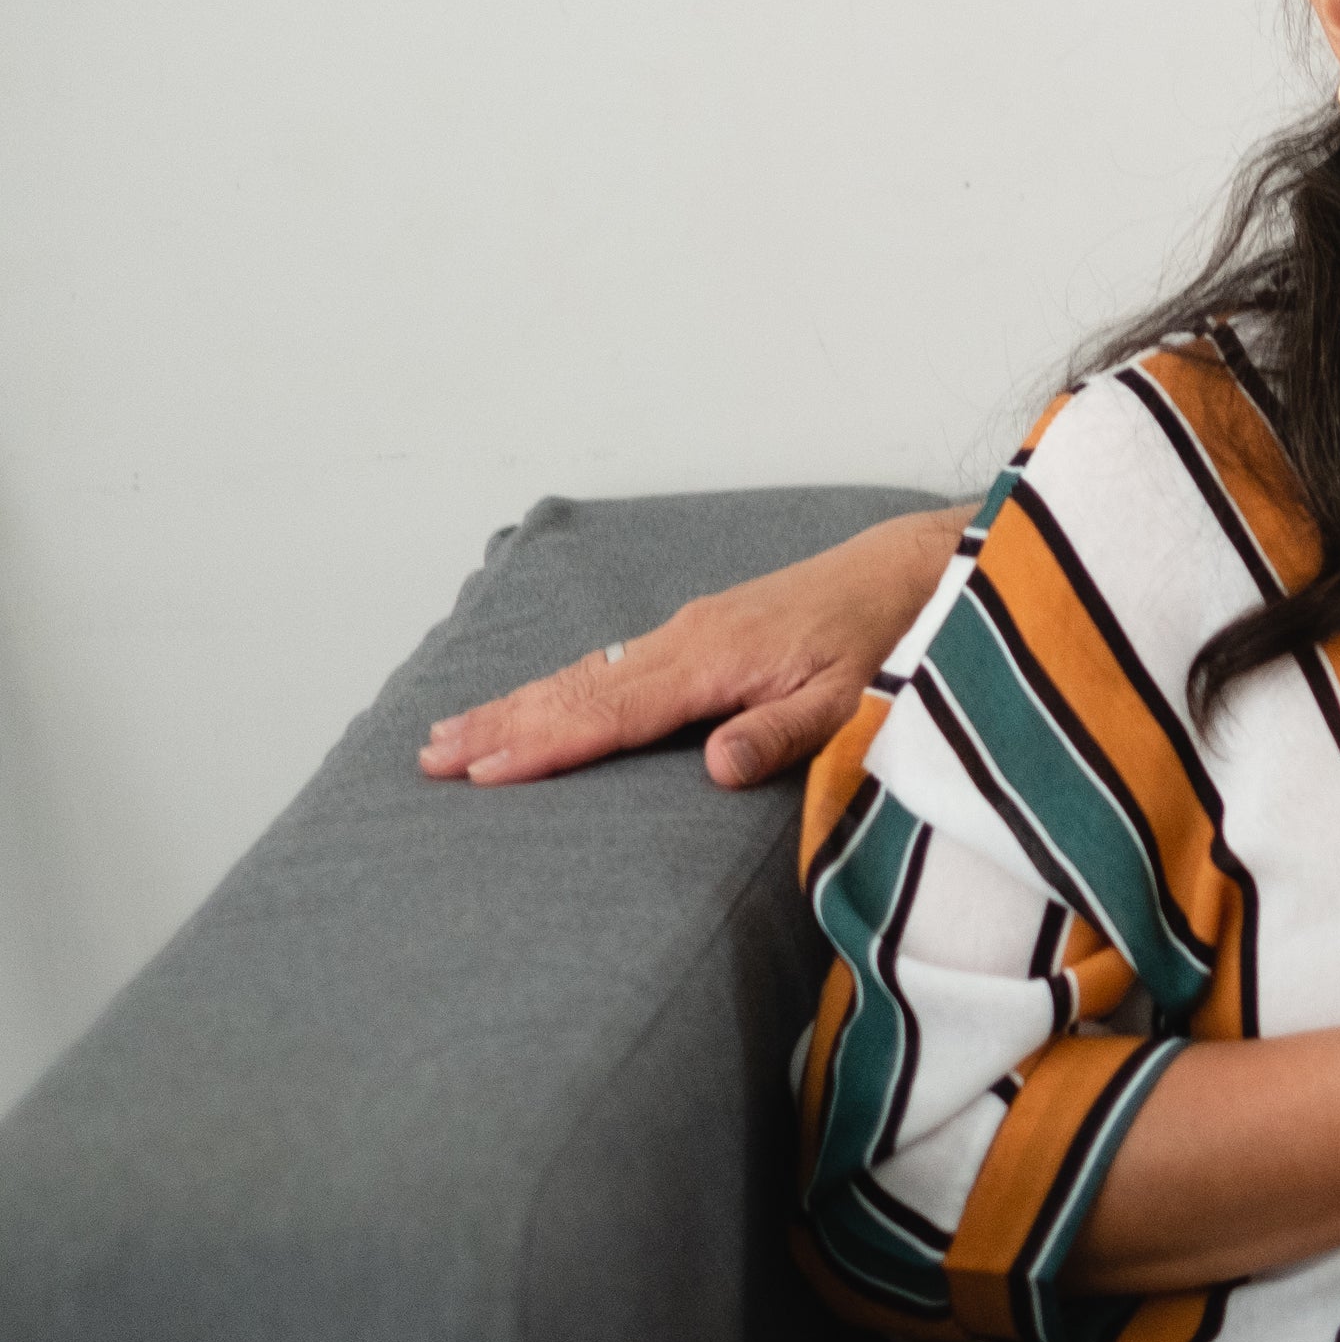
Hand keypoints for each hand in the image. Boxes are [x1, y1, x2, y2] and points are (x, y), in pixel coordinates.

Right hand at [417, 504, 967, 788]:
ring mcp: (687, 633)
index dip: (544, 744)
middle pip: (577, 689)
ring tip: (450, 736)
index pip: (613, 713)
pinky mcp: (697, 632)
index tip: (481, 770)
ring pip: (583, 674)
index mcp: (716, 660)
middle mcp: (687, 640)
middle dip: (501, 724)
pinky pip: (609, 666)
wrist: (906, 571)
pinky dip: (557, 687)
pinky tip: (531, 704)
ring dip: (516, 704)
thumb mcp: (850, 698)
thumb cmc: (883, 638)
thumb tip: (713, 768)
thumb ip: (781, 733)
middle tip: (430, 759)